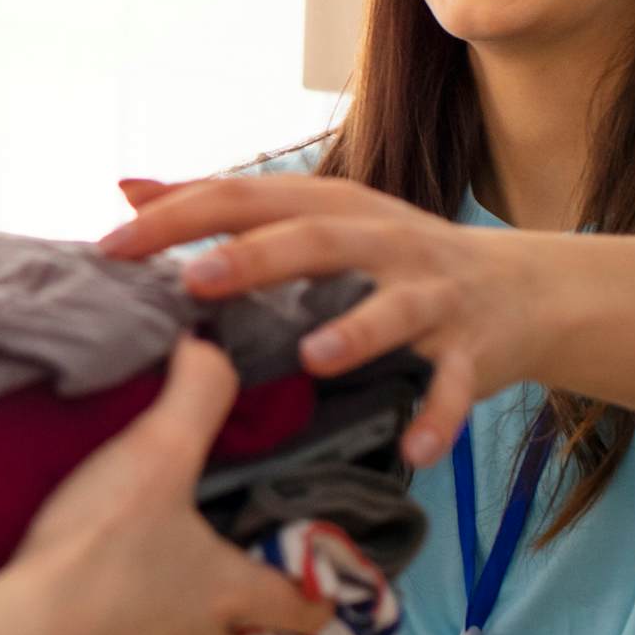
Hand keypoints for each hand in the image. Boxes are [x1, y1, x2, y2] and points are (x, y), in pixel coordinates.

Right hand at [0, 339, 325, 634]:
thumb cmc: (99, 546)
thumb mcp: (155, 453)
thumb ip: (195, 397)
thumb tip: (213, 349)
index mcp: (227, 593)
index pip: (299, 607)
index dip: (313, 598)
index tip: (316, 593)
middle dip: (228, 625)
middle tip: (203, 591)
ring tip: (129, 608)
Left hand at [107, 174, 566, 466]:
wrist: (523, 289)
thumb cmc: (392, 261)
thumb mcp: (315, 221)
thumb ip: (224, 210)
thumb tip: (128, 187)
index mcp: (333, 208)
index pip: (245, 199)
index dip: (179, 218)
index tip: (111, 246)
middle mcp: (383, 242)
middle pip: (317, 239)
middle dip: (256, 258)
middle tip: (195, 281)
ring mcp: (432, 295)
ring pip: (395, 308)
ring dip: (356, 331)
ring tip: (311, 357)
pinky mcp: (475, 348)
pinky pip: (455, 385)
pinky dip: (437, 414)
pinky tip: (415, 447)